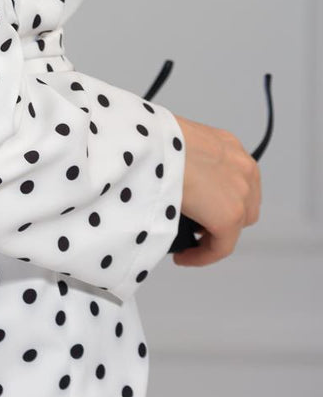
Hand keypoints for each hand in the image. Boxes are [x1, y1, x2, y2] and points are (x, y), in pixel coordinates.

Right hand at [170, 112, 261, 267]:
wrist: (152, 144)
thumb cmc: (155, 140)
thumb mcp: (181, 143)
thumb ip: (193, 162)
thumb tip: (184, 183)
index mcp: (231, 147)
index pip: (235, 183)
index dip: (219, 200)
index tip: (201, 212)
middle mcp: (244, 169)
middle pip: (243, 206)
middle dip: (222, 217)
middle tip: (198, 225)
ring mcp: (241, 194)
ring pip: (233, 228)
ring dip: (213, 236)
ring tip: (189, 242)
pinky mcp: (229, 217)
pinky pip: (220, 248)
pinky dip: (202, 256)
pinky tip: (183, 256)